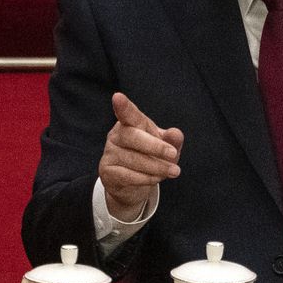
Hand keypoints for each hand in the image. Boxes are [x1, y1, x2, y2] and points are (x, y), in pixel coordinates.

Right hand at [98, 92, 184, 219]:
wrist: (133, 185)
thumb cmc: (151, 158)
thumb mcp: (167, 147)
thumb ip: (172, 140)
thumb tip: (176, 134)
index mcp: (131, 123)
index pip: (127, 114)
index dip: (123, 106)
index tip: (117, 97)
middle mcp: (116, 135)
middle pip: (132, 136)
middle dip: (155, 146)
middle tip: (173, 154)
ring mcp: (109, 153)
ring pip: (133, 159)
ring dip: (157, 166)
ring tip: (174, 171)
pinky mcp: (106, 171)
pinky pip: (127, 175)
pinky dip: (146, 178)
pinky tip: (157, 178)